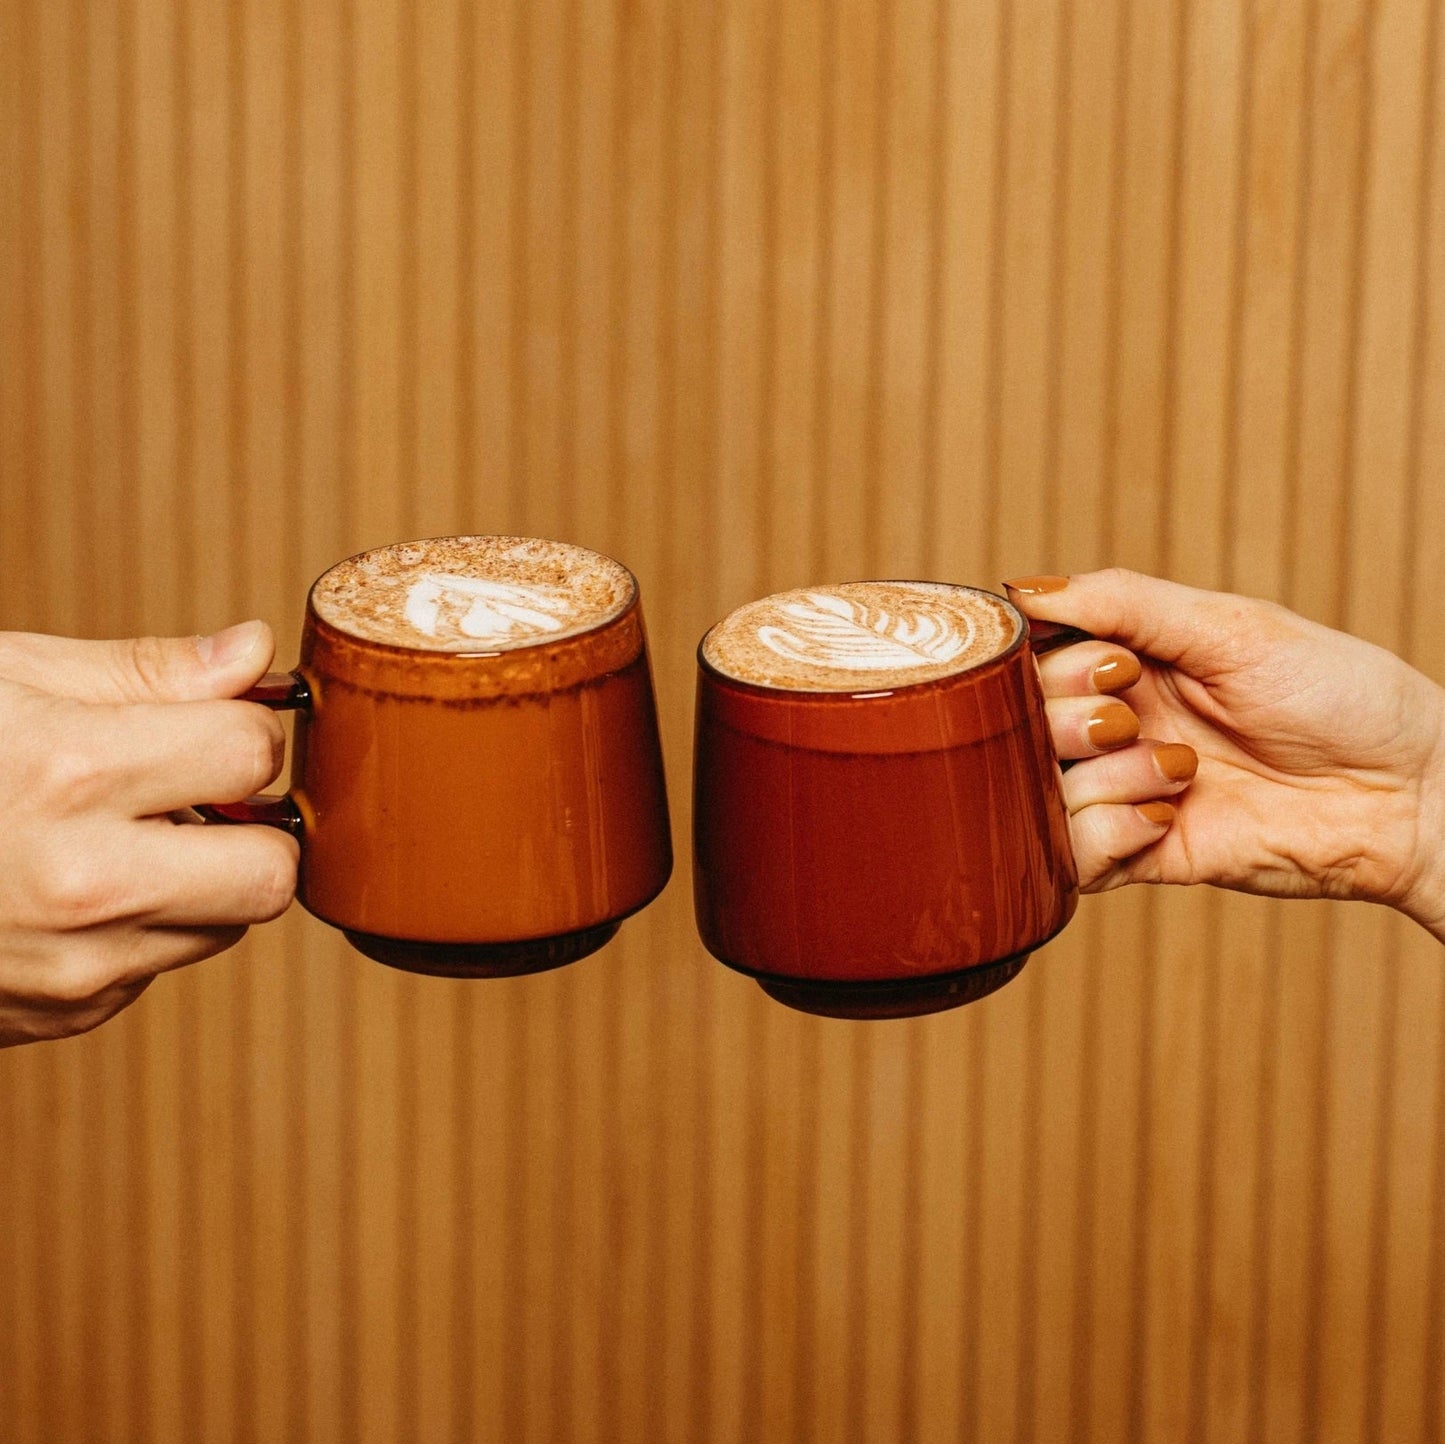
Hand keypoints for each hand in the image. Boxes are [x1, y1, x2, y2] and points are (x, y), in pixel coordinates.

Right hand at [0, 622, 299, 1045]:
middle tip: (203, 793)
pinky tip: (74, 889)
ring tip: (122, 835)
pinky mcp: (61, 1014)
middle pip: (271, 871)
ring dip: (204, 879)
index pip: (252, 753)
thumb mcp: (3, 679)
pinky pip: (158, 966)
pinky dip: (144, 927)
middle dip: (256, 826)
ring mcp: (70, 966)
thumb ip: (143, 672)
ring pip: (224, 925)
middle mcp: (78, 884)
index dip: (246, 728)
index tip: (214, 723)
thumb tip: (253, 653)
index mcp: (67, 774)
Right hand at [1006, 570, 1444, 940]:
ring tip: (1179, 773)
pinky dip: (1106, 833)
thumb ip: (1123, 603)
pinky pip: (1072, 855)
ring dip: (1105, 777)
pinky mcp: (1141, 855)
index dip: (1050, 665)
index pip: (1033, 661)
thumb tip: (1022, 592)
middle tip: (1133, 719)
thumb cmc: (1340, 696)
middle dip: (1071, 719)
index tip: (1112, 667)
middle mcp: (1116, 726)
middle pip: (1023, 726)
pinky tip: (1168, 817)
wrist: (1410, 794)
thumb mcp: (1232, 627)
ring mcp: (1124, 792)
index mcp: (1130, 662)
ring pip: (1042, 791)